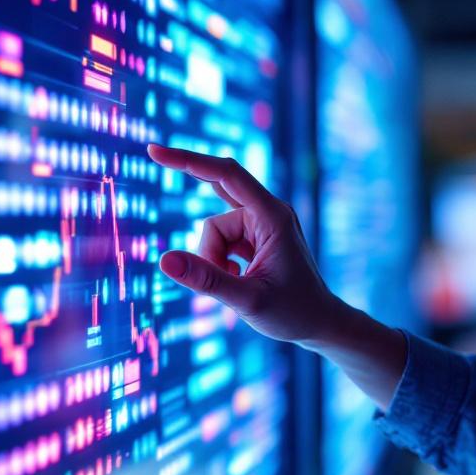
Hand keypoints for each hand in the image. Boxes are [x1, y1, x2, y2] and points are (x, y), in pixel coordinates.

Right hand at [146, 143, 347, 345]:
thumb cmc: (293, 313)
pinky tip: (240, 278)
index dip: (188, 161)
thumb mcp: (247, 300)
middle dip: (209, 254)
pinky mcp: (255, 235)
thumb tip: (164, 260)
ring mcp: (261, 223)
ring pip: (213, 235)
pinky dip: (220, 262)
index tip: (154, 151)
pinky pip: (221, 241)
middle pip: (213, 222)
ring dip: (215, 263)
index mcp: (272, 216)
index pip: (225, 174)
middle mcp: (267, 212)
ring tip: (239, 285)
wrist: (320, 323)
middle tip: (230, 283)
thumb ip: (206, 280)